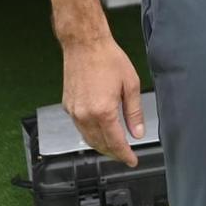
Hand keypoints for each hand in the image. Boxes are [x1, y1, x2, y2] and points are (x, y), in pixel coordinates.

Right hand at [61, 36, 146, 168]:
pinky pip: (79, 127)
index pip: (115, 142)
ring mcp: (74, 112)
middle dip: (113, 153)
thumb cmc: (108, 59)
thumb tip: (138, 132)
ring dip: (101, 146)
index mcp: (103, 111)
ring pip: (88, 139)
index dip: (125, 154)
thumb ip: (134, 112)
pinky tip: (99, 131)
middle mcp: (85, 115)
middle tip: (125, 155)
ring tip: (114, 147)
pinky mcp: (67, 106)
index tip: (132, 161)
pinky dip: (90, 134)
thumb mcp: (130, 84)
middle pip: (100, 144)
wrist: (85, 44)